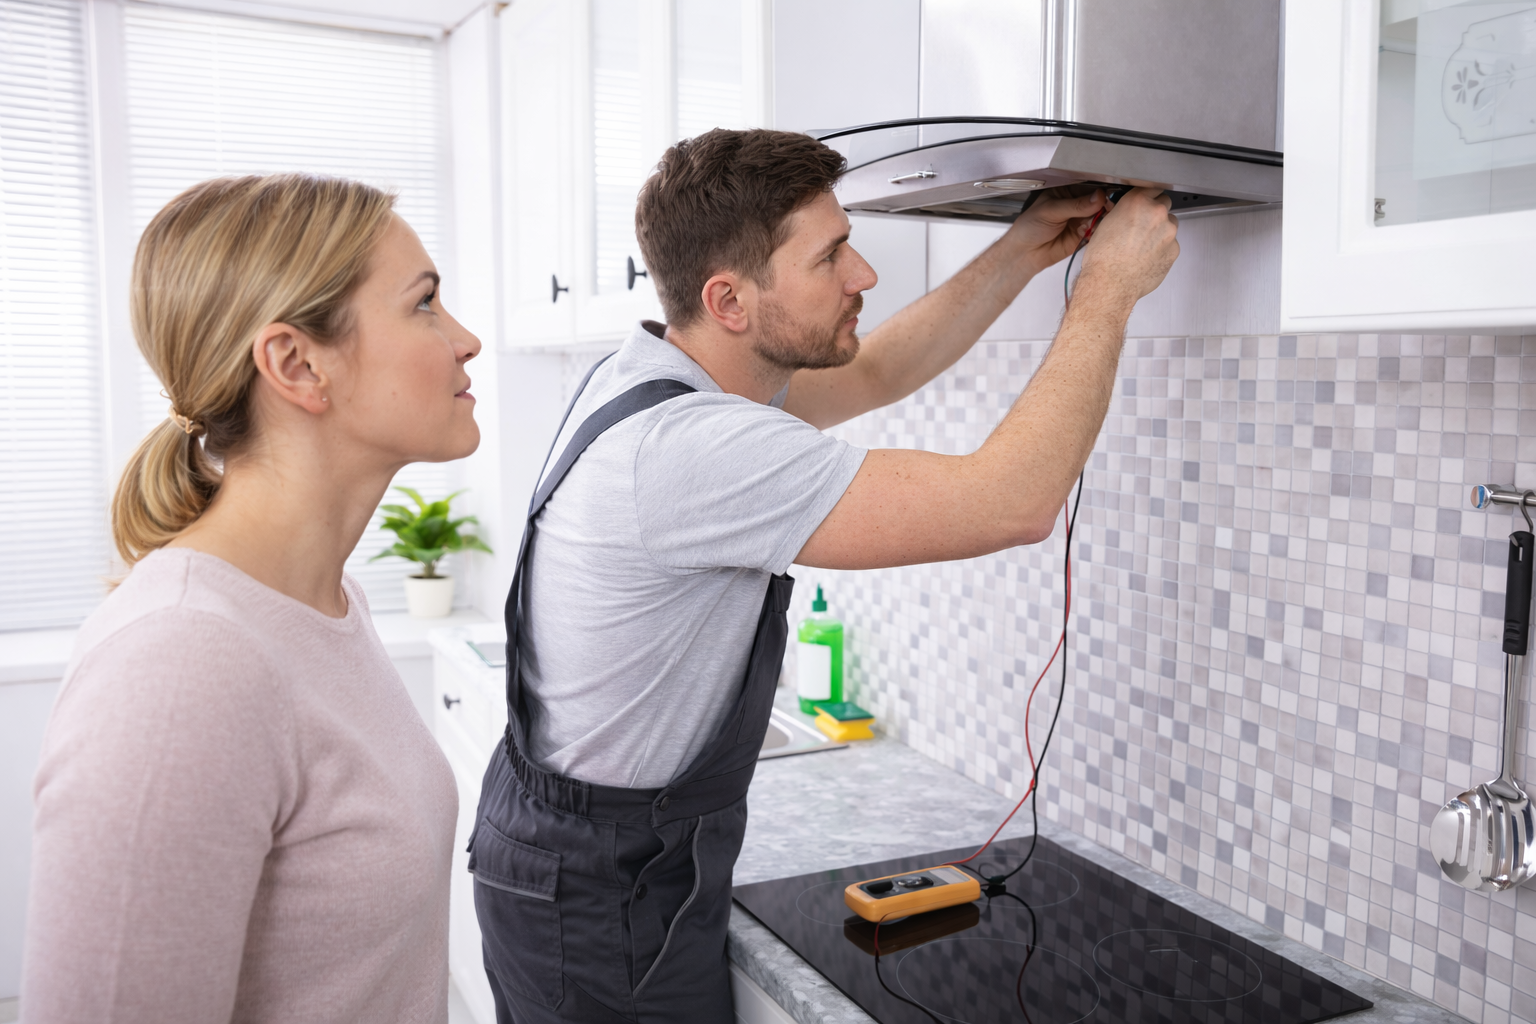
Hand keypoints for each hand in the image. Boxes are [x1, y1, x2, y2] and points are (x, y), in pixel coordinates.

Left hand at [1003, 189, 1112, 274]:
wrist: (1026, 253)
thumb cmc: (1030, 227)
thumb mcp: (1050, 210)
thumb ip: (1075, 205)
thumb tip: (1098, 197)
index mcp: (1067, 191)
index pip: (1088, 186)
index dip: (1099, 190)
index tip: (1105, 195)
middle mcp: (1077, 204)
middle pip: (1099, 201)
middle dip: (1104, 205)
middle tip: (1105, 209)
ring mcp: (1082, 219)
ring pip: (1101, 215)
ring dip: (1102, 218)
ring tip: (1095, 221)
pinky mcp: (1084, 235)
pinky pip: (1098, 230)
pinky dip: (1099, 230)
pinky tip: (1092, 231)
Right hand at [1075, 188, 1178, 302]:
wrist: (1110, 284)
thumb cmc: (1103, 259)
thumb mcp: (1105, 225)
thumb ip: (1122, 213)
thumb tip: (1126, 213)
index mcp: (1138, 202)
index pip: (1151, 187)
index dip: (1147, 196)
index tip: (1145, 201)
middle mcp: (1156, 213)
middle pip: (1164, 204)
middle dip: (1155, 213)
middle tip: (1141, 227)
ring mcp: (1169, 232)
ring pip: (1170, 225)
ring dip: (1160, 231)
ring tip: (1142, 246)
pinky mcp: (1174, 250)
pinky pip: (1171, 245)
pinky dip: (1162, 249)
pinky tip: (1147, 257)